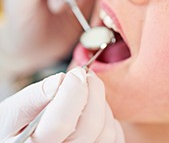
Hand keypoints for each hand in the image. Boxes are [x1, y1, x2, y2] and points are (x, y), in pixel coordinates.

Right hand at [0, 68, 124, 142]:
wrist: (25, 141)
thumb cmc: (17, 128)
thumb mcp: (13, 112)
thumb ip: (34, 97)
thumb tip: (61, 81)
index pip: (61, 121)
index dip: (74, 91)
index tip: (77, 72)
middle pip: (91, 126)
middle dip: (93, 91)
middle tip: (87, 75)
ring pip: (106, 131)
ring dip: (101, 103)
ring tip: (87, 93)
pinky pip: (115, 137)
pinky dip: (108, 118)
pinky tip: (92, 111)